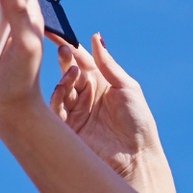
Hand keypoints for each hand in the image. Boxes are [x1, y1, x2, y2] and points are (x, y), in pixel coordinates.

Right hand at [48, 34, 178, 192]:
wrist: (135, 159)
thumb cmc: (138, 123)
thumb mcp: (127, 87)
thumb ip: (108, 64)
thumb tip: (96, 37)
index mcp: (101, 85)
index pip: (81, 61)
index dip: (70, 47)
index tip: (57, 33)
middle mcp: (85, 97)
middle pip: (69, 72)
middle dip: (65, 60)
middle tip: (62, 49)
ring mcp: (74, 112)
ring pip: (61, 88)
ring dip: (64, 76)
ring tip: (72, 70)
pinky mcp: (65, 128)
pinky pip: (55, 107)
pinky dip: (57, 93)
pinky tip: (66, 85)